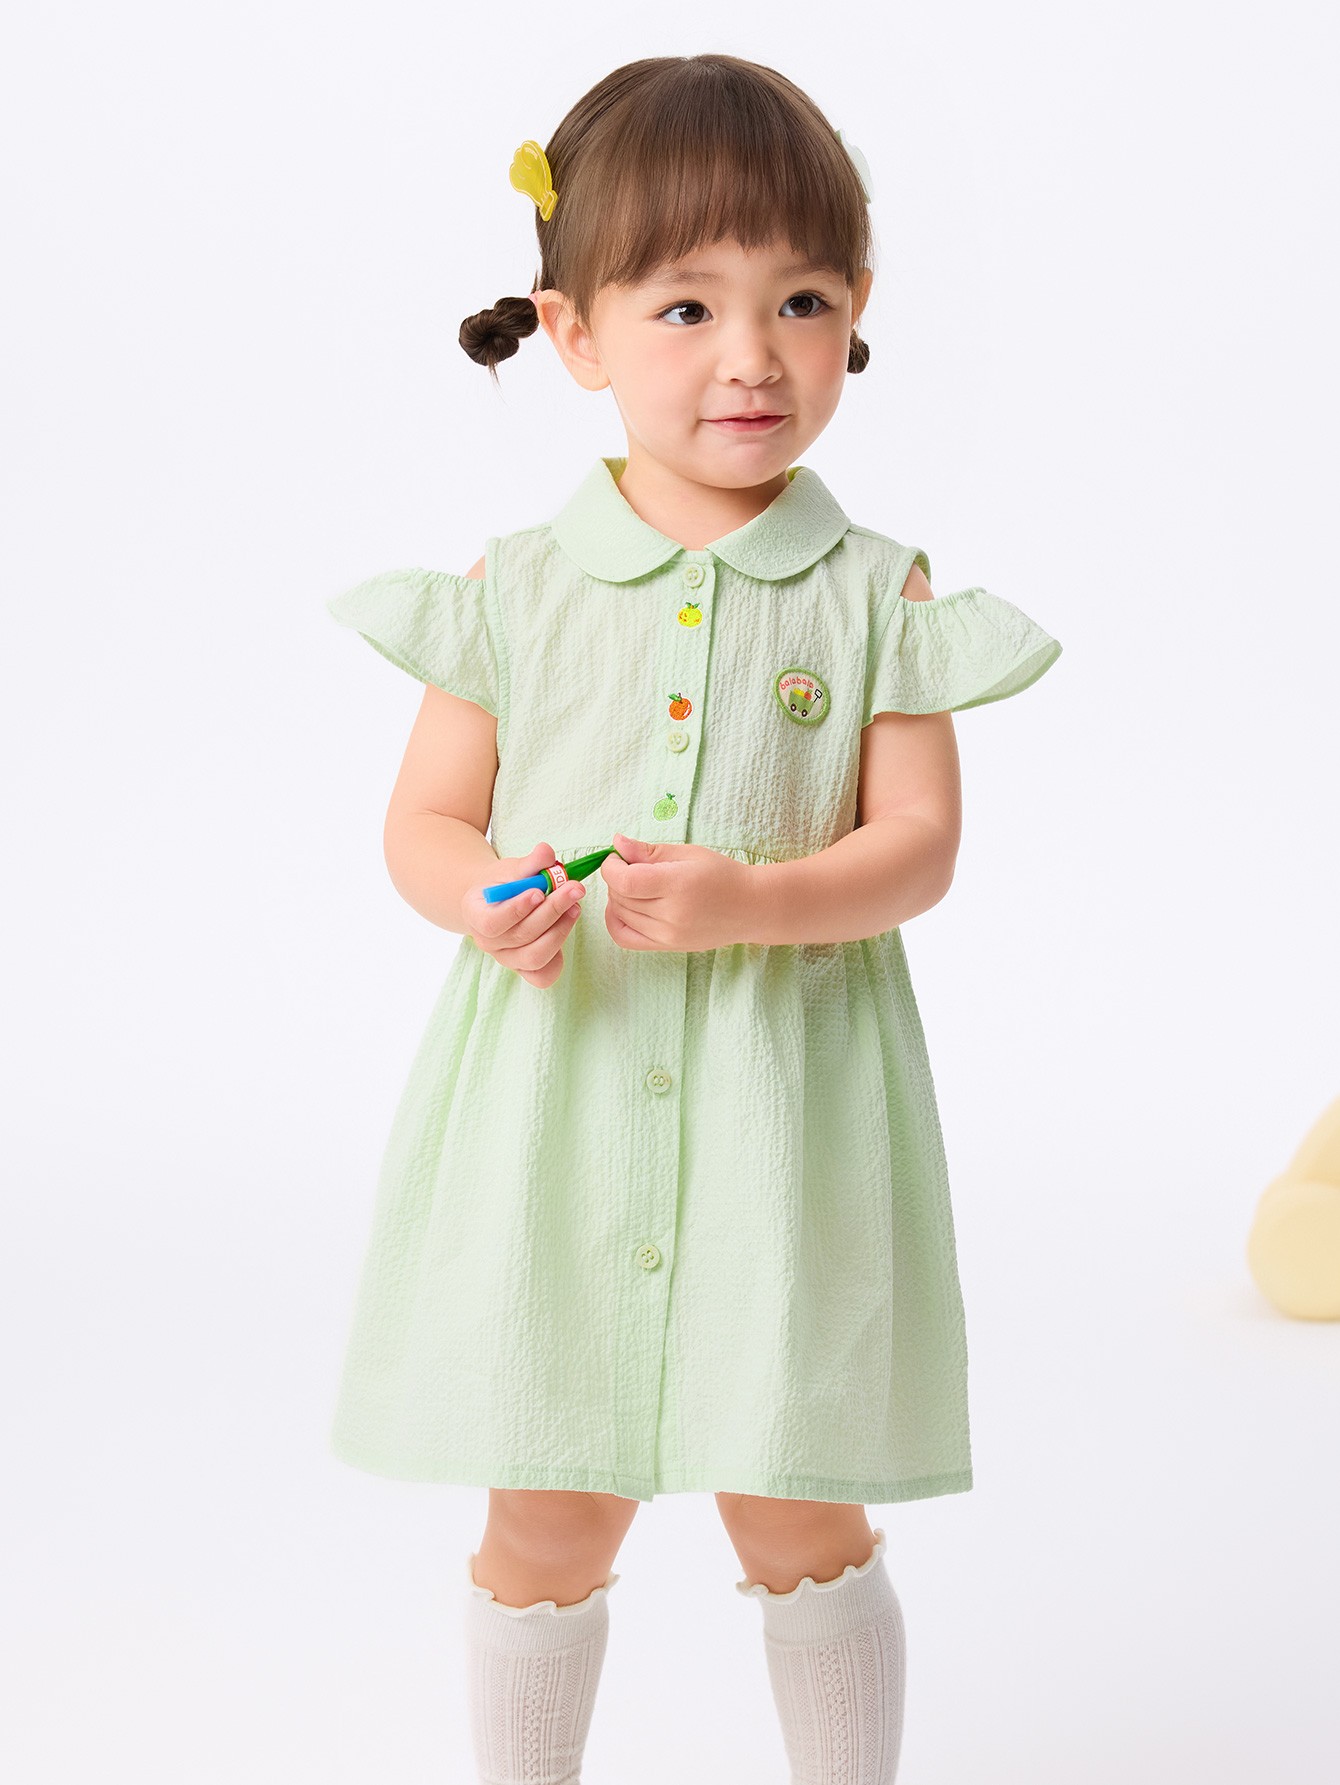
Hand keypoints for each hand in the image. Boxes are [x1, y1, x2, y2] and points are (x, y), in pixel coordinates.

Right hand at [462, 841, 585, 987]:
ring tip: (575, 907)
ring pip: (535, 957)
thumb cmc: (504, 883)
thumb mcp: (512, 868)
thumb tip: (547, 852)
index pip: (492, 922)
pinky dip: (559, 957)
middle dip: (552, 911)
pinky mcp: (524, 968)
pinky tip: (566, 926)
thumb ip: (530, 863)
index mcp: (475, 915)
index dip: (516, 909)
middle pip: (521, 936)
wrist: (498, 901)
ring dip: (560, 931)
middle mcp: (487, 942)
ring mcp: (506, 959)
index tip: (538, 891)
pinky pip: (543, 975)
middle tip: (574, 889)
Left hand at [600, 832, 755, 951]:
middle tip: (629, 866)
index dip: (611, 868)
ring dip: (617, 897)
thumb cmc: (722, 875)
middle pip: (621, 897)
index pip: (625, 881)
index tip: (616, 858)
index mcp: (677, 885)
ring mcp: (669, 935)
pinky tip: (625, 907)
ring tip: (634, 885)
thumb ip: (649, 851)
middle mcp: (671, 915)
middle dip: (615, 878)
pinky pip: (625, 938)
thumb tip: (617, 844)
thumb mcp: (689, 854)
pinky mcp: (667, 947)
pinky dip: (616, 921)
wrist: (751, 908)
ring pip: (620, 916)